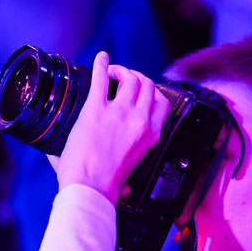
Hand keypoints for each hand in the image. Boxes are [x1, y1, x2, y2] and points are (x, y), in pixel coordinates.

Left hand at [56, 51, 170, 205]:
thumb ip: (129, 181)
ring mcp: (119, 112)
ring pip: (131, 78)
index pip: (162, 104)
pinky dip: (101, 64)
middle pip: (148, 85)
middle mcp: (140, 121)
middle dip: (138, 77)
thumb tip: (125, 190)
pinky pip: (101, 77)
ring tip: (112, 72)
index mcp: (151, 136)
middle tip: (124, 79)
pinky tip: (100, 60)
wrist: (89, 189)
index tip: (142, 92)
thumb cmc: (106, 187)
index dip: (152, 93)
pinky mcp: (96, 109)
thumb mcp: (130, 179)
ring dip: (122, 70)